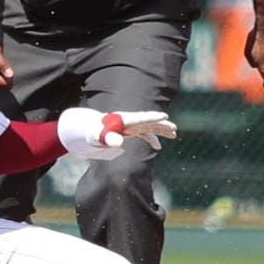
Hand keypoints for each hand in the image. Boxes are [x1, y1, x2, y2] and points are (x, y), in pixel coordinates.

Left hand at [57, 107, 177, 160]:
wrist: (89, 130)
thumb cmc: (93, 132)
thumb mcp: (98, 136)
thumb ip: (108, 138)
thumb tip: (119, 143)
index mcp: (123, 120)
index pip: (140, 118)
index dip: (152, 117)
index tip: (164, 116)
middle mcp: (129, 121)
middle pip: (148, 121)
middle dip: (161, 124)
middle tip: (174, 128)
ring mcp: (131, 126)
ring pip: (149, 127)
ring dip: (161, 130)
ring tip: (174, 134)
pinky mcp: (130, 131)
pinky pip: (144, 134)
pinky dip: (152, 139)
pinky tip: (158, 147)